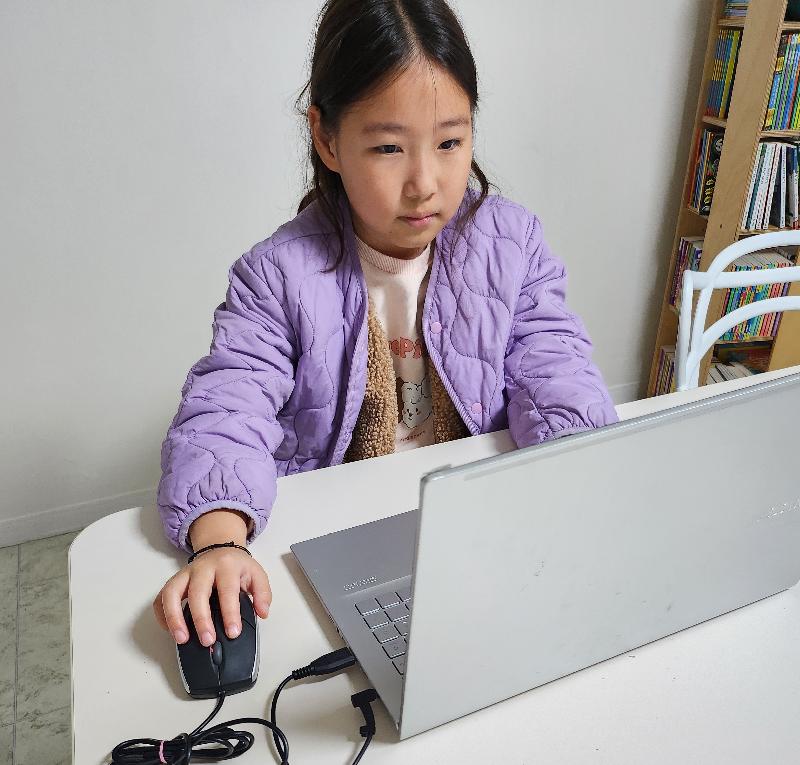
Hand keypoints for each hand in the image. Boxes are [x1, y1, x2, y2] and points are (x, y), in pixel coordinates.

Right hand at [153, 546, 270, 645]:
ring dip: (174, 618)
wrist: (220, 548)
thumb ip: (262, 594)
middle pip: (197, 591)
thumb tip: (262, 613)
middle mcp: (203, 568)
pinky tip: (171, 630)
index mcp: (227, 566)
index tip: (232, 633)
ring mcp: (185, 573)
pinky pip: (161, 597)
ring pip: (171, 593)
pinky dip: (162, 615)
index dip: (230, 613)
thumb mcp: (256, 574)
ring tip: (182, 639)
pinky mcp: (173, 581)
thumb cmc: (237, 566)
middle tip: (207, 641)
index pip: (227, 590)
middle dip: (201, 619)